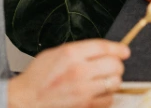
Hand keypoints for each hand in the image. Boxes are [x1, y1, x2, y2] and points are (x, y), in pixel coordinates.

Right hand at [8, 39, 128, 107]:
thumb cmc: (38, 77)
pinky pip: (109, 100)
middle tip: (111, 65)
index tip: (124, 51)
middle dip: (116, 64)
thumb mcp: (56, 53)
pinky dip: (107, 96)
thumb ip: (80, 50)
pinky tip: (98, 92)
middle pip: (114, 65)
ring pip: (115, 83)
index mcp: (71, 54)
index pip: (104, 47)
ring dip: (113, 80)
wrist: (26, 101)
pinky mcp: (85, 106)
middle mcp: (79, 72)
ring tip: (104, 79)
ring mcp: (83, 91)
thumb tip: (103, 49)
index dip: (118, 48)